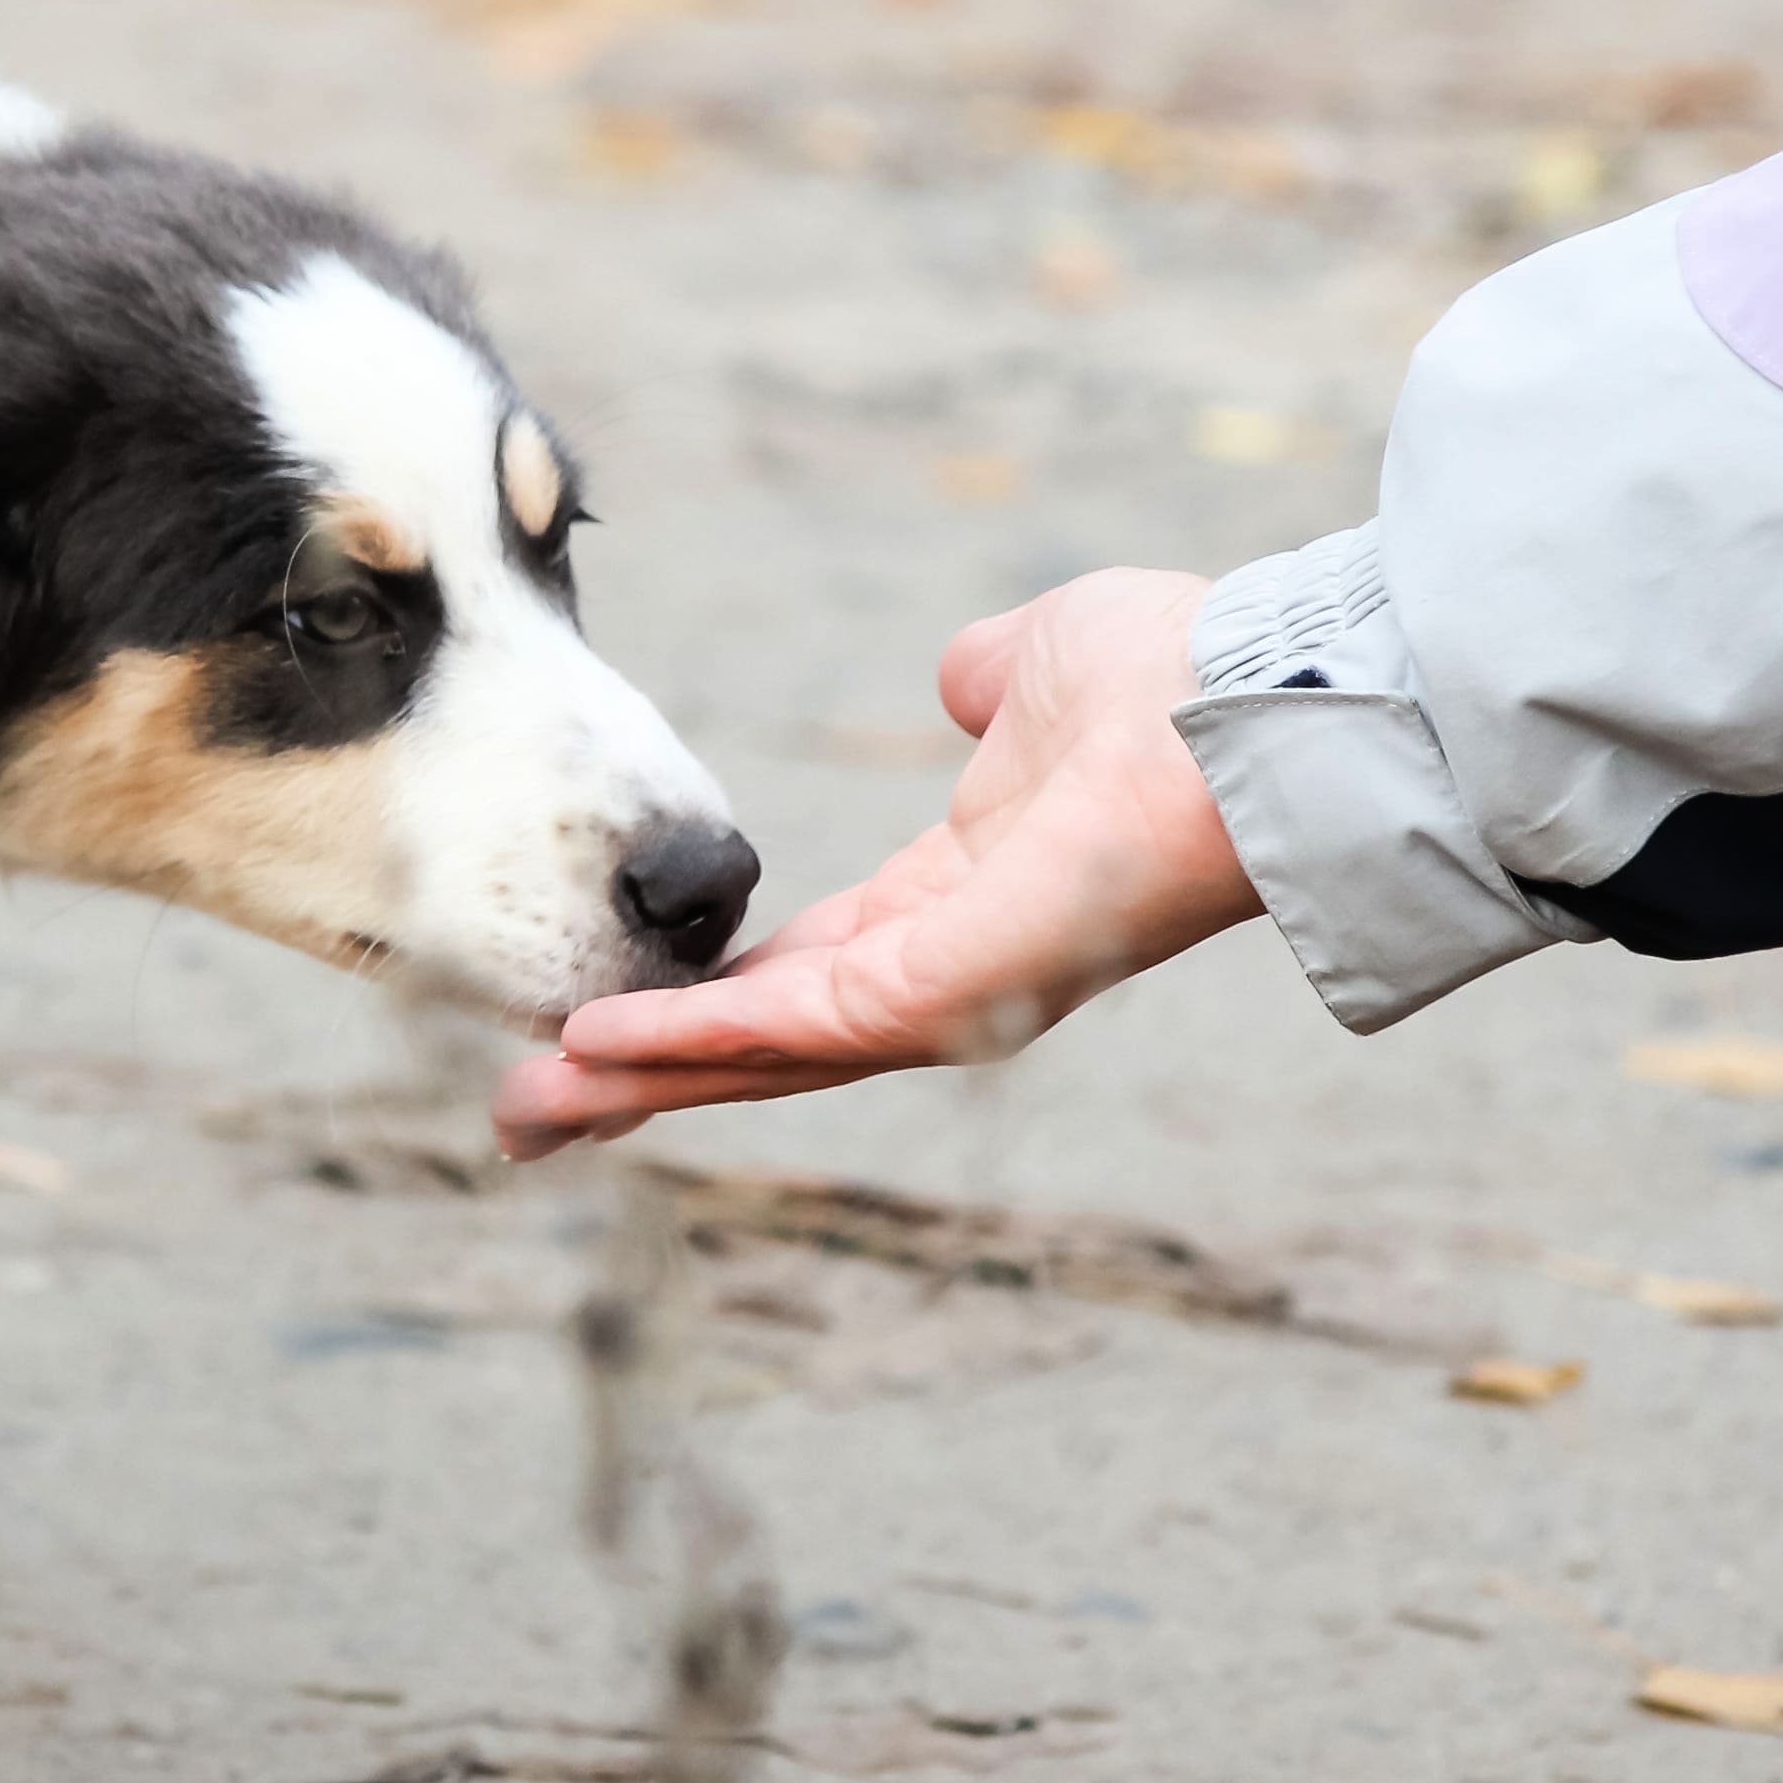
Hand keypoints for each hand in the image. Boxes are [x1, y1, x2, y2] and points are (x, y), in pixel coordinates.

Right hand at [495, 568, 1261, 1156]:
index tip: (590, 1021)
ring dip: (638, 1083)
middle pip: (759, 1049)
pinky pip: (801, 1026)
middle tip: (520, 1121)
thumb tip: (962, 679)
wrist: (1262, 696)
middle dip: (636, 1085)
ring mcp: (948, 994)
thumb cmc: (1179, 676)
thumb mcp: (1039, 661)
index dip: (693, 1004)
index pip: (796, 978)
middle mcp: (942, 973)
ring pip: (764, 1058)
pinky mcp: (953, 990)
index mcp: (952, 907)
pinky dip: (696, 1039)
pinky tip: (601, 1044)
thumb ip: (984, 682)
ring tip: (527, 1108)